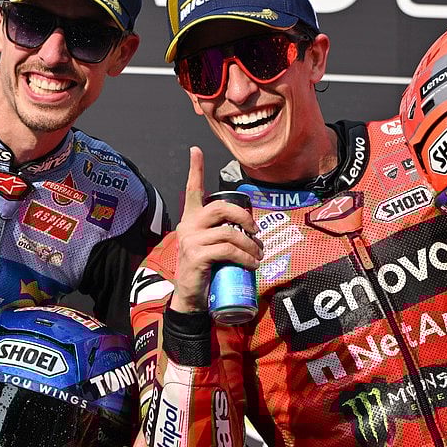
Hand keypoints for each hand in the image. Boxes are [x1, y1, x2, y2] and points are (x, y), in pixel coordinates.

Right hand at [170, 146, 261, 313]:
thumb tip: (251, 231)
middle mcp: (188, 226)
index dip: (195, 169)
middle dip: (243, 217)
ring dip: (249, 245)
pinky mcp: (197, 256)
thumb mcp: (210, 247)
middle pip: (219, 208)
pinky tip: (252, 264)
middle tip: (255, 231)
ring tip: (258, 255)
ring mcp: (191, 241)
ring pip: (229, 233)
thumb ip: (221, 234)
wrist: (190, 297)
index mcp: (191, 220)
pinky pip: (228, 250)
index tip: (195, 150)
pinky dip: (245, 257)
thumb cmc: (204, 270)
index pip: (192, 190)